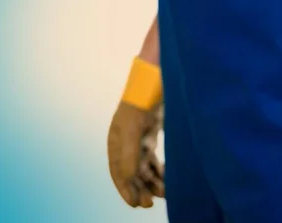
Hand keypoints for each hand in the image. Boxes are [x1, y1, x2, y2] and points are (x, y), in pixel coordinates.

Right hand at [108, 58, 163, 207]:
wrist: (156, 78)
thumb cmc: (141, 101)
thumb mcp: (133, 129)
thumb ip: (130, 155)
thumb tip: (128, 179)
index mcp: (115, 140)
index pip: (117, 171)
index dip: (125, 189)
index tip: (135, 204)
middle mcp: (125, 141)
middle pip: (131, 171)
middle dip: (140, 188)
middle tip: (149, 203)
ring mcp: (138, 137)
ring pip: (144, 166)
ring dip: (151, 181)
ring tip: (163, 193)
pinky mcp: (151, 133)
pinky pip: (153, 158)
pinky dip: (159, 169)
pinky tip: (166, 178)